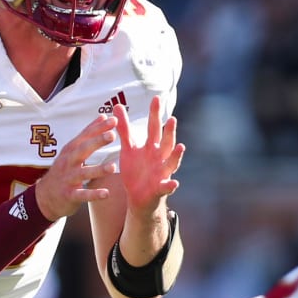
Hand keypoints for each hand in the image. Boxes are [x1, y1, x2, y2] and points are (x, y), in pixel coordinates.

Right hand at [35, 112, 118, 220]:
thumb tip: (103, 116)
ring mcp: (68, 179)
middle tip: (112, 135)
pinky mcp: (69, 195)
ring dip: (98, 170)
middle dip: (96, 142)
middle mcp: (68, 162)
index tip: (113, 120)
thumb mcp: (72, 150)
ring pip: (83, 173)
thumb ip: (88, 134)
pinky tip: (106, 193)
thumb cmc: (64, 170)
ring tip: (113, 167)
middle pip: (82, 150)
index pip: (85, 136)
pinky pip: (82, 195)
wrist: (45, 197)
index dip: (98, 128)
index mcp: (71, 150)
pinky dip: (93, 194)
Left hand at [114, 95, 183, 216]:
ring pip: (172, 162)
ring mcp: (162, 173)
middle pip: (166, 142)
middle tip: (171, 119)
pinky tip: (174, 183)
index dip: (155, 114)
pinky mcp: (160, 189)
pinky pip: (167, 187)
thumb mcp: (128, 149)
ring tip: (181, 147)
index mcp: (151, 147)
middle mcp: (160, 157)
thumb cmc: (136, 171)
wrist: (138, 199)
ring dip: (176, 156)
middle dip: (169, 132)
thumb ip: (124, 129)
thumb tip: (116, 107)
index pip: (154, 127)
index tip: (156, 98)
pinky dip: (171, 185)